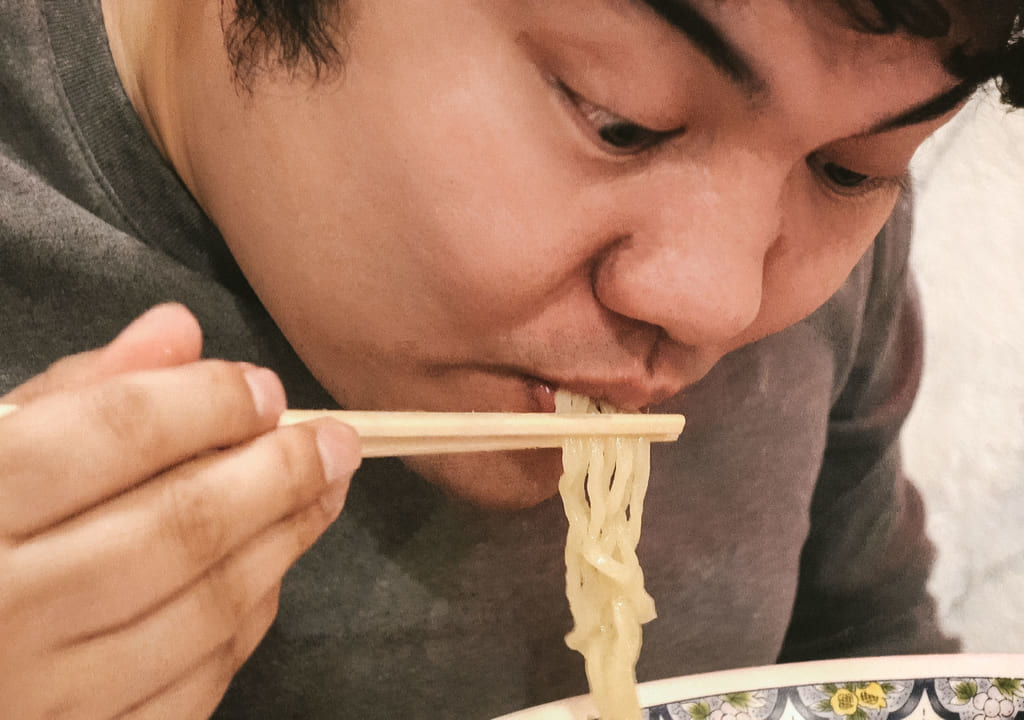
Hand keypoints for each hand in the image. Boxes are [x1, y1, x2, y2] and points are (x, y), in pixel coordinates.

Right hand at [0, 304, 360, 718]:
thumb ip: (72, 392)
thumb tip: (180, 331)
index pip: (114, 433)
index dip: (209, 403)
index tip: (265, 390)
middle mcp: (4, 612)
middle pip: (182, 526)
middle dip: (279, 474)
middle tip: (336, 443)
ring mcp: (44, 698)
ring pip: (206, 610)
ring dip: (284, 543)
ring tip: (325, 494)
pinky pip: (195, 685)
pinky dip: (246, 623)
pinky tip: (270, 573)